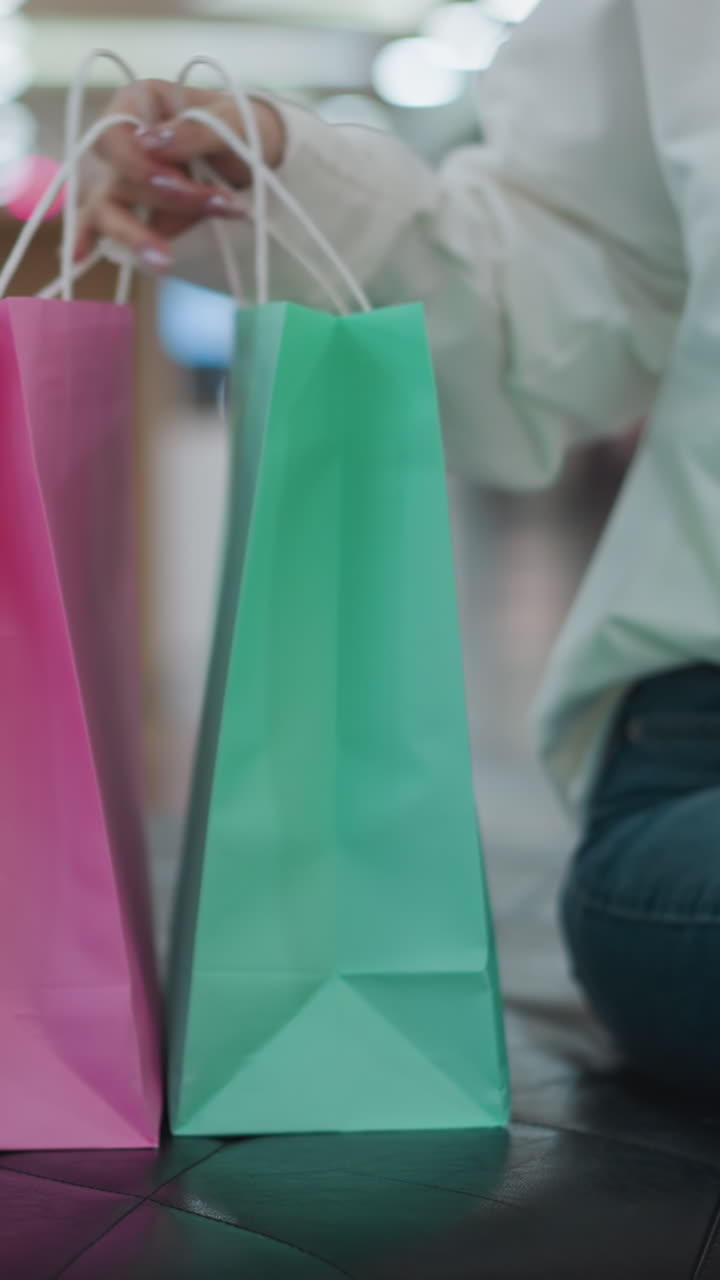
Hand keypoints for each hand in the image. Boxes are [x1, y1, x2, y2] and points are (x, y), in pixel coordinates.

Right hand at [75, 80, 285, 271]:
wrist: (258, 152)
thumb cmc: (241, 125)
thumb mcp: (232, 121)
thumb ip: (195, 130)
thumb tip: (151, 143)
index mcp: (139, 103)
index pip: (116, 134)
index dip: (140, 165)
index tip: (180, 182)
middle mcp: (123, 139)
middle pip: (115, 175)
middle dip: (162, 201)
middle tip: (213, 208)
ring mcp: (122, 176)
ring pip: (107, 206)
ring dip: (134, 235)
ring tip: (162, 261)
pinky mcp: (130, 208)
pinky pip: (103, 224)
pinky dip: (91, 240)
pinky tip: (80, 256)